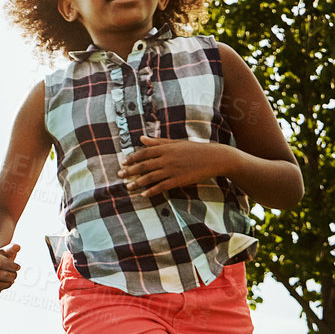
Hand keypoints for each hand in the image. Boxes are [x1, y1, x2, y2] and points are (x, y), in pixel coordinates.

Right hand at [0, 243, 19, 296]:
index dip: (13, 267)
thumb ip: (11, 249)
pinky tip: (0, 289)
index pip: (2, 263)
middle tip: (15, 276)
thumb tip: (17, 247)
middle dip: (11, 276)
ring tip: (10, 282)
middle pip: (0, 275)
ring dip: (6, 285)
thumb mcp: (5, 252)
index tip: (18, 267)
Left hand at [118, 135, 233, 196]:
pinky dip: (151, 191)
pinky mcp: (179, 180)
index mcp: (166, 148)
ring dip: (137, 182)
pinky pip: (162, 186)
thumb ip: (158, 142)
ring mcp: (173, 170)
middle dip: (130, 171)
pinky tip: (143, 194)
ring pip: (150, 177)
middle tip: (119, 175)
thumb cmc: (195, 149)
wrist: (215, 158)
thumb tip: (141, 138)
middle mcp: (167, 158)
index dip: (132, 158)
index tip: (123, 162)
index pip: (144, 153)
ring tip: (128, 186)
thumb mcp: (176, 143)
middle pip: (144, 165)